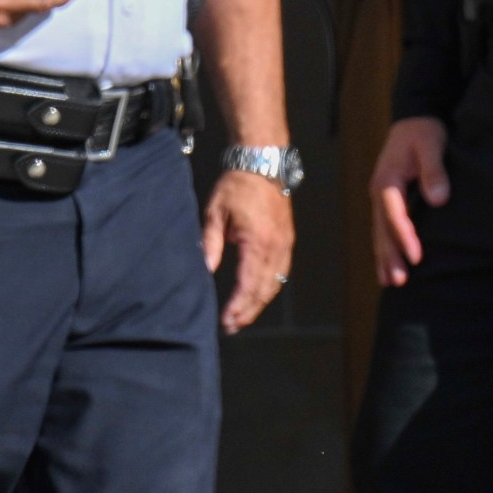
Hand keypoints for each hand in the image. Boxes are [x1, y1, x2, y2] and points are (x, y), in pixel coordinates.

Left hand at [202, 170, 293, 333]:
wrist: (263, 166)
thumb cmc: (236, 187)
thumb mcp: (215, 214)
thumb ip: (210, 243)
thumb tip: (205, 269)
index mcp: (257, 242)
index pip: (247, 283)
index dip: (237, 305)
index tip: (226, 319)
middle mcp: (275, 248)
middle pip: (264, 290)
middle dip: (248, 311)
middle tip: (232, 326)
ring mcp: (285, 246)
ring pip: (275, 284)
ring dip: (259, 303)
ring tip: (243, 316)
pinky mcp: (287, 243)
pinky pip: (281, 273)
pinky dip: (269, 288)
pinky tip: (258, 296)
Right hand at [371, 117, 449, 286]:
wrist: (415, 122)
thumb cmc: (424, 133)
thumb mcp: (431, 145)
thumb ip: (435, 171)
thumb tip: (438, 198)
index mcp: (387, 180)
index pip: (394, 213)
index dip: (404, 236)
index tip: (416, 256)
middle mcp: (379, 192)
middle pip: (382, 229)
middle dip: (390, 256)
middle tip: (399, 281)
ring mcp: (381, 199)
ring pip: (380, 233)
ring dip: (384, 258)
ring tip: (390, 283)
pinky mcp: (388, 202)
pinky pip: (384, 230)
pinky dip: (385, 250)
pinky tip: (388, 268)